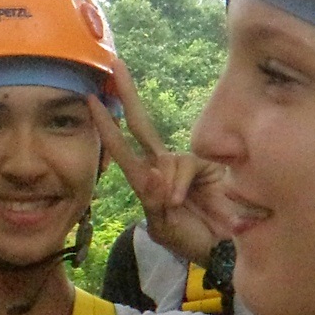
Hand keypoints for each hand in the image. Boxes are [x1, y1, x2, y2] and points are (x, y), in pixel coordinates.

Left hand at [89, 60, 233, 266]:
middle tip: (114, 65)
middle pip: (141, 125)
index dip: (107, 124)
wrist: (223, 250)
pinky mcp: (204, 163)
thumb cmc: (191, 239)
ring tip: (176, 209)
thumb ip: (153, 200)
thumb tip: (151, 174)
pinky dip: (179, 185)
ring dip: (166, 188)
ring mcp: (183, 164)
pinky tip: (183, 200)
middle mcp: (163, 167)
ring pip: (164, 161)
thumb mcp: (163, 225)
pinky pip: (183, 166)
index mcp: (147, 181)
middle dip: (127, 94)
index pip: (123, 147)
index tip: (91, 98)